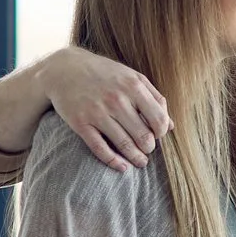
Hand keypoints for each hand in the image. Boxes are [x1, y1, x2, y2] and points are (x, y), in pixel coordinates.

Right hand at [41, 48, 170, 172]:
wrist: (64, 69)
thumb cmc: (104, 74)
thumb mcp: (132, 77)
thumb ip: (154, 98)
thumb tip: (171, 126)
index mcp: (133, 86)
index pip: (159, 119)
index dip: (162, 132)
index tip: (158, 135)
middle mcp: (116, 99)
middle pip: (143, 135)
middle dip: (149, 147)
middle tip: (147, 149)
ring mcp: (97, 112)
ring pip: (124, 144)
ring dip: (136, 158)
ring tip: (140, 162)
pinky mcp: (80, 123)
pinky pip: (100, 148)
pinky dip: (113, 161)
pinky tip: (122, 167)